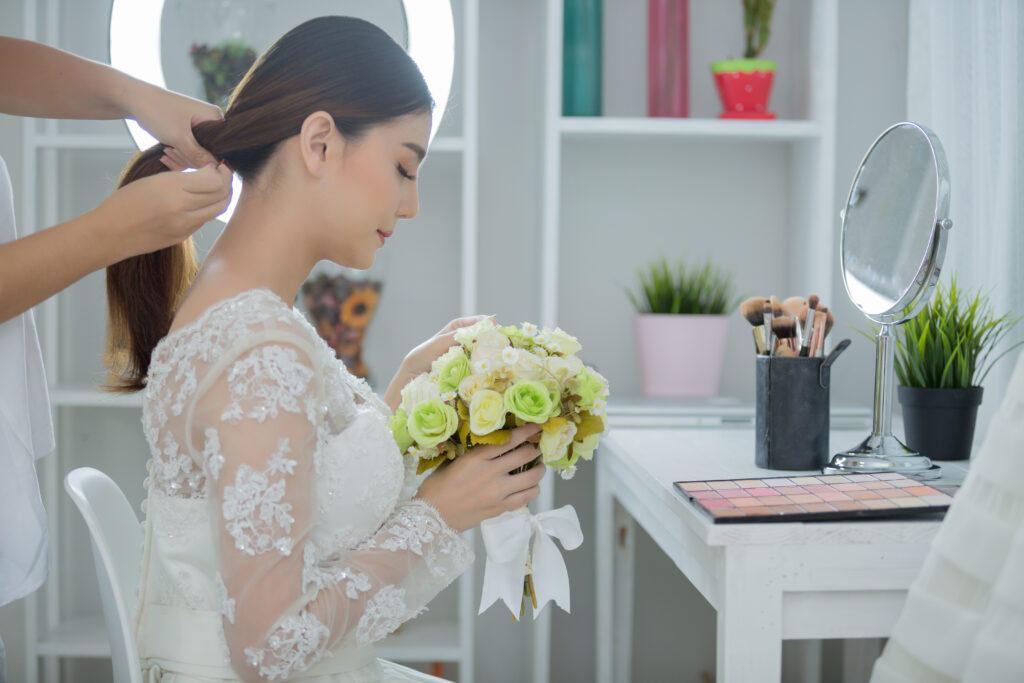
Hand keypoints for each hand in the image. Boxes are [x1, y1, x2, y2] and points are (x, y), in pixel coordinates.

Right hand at [93, 162, 232, 257]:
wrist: (109, 233)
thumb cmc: (125, 201)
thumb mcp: (153, 179)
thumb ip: (182, 176)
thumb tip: (208, 172)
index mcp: (173, 189)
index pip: (215, 180)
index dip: (221, 171)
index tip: (217, 164)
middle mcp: (182, 209)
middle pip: (222, 196)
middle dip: (227, 182)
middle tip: (222, 173)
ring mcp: (184, 226)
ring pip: (217, 210)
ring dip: (221, 196)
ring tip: (214, 185)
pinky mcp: (183, 237)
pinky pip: (204, 220)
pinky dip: (207, 208)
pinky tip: (199, 200)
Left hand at [126, 81, 222, 168]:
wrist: (134, 99)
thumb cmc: (158, 111)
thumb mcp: (179, 137)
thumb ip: (198, 155)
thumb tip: (216, 172)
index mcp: (214, 118)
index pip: (222, 148)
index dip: (208, 159)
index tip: (188, 158)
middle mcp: (210, 123)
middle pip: (210, 154)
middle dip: (190, 158)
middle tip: (171, 151)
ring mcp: (199, 130)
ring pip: (198, 156)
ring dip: (181, 158)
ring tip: (166, 151)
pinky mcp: (188, 135)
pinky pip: (189, 153)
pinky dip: (177, 157)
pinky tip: (165, 154)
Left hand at [384, 315, 495, 411]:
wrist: (413, 377)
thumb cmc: (423, 356)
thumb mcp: (440, 342)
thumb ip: (457, 337)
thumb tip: (478, 333)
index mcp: (458, 328)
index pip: (478, 322)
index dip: (489, 324)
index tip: (497, 328)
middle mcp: (464, 341)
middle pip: (484, 337)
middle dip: (493, 340)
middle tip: (502, 344)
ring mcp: (467, 356)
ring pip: (483, 352)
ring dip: (491, 355)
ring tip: (499, 358)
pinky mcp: (467, 370)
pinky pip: (478, 366)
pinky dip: (484, 367)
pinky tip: (490, 369)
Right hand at [415, 424, 545, 532]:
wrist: (431, 517)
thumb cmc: (436, 489)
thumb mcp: (452, 463)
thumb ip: (472, 454)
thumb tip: (487, 446)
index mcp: (477, 458)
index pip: (510, 440)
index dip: (526, 431)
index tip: (535, 427)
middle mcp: (491, 473)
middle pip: (525, 456)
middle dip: (535, 449)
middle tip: (537, 447)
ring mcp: (498, 492)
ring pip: (531, 477)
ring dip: (539, 470)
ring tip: (539, 467)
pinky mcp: (501, 508)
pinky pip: (526, 497)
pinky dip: (533, 489)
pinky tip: (531, 486)